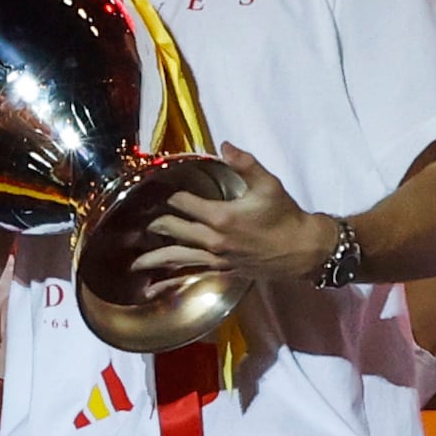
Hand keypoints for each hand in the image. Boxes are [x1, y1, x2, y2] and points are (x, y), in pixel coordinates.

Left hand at [138, 144, 339, 285]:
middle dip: (154, 223)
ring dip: (153, 258)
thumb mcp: (268, 184)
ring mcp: (216, 259)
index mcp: (222, 217)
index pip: (184, 202)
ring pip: (177, 257)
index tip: (154, 187)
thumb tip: (224, 145)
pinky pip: (190, 275)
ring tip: (133, 263)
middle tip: (135, 219)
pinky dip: (170, 283)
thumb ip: (244, 163)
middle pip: (173, 230)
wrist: (302, 249)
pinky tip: (154, 290)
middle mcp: (214, 240)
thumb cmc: (285, 215)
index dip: (168, 193)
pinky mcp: (221, 271)